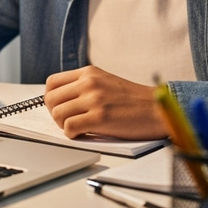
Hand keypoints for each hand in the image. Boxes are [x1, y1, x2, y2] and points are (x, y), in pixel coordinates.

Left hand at [44, 66, 167, 139]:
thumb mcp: (106, 81)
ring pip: (57, 113)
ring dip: (63, 125)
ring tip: (77, 128)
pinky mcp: (100, 118)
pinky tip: (83, 134)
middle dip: (54, 113)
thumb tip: (60, 99)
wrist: (157, 109)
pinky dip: (72, 134)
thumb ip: (84, 85)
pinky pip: (69, 127)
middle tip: (67, 121)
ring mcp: (94, 99)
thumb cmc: (133, 100)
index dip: (51, 98)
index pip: (52, 83)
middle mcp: (89, 82)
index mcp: (89, 72)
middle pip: (51, 99)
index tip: (59, 108)